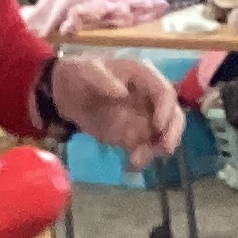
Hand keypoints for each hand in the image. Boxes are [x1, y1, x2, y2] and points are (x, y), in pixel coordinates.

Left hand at [51, 53, 185, 166]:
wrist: (64, 94)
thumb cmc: (78, 75)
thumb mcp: (85, 70)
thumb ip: (101, 78)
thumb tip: (123, 93)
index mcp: (143, 76)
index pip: (165, 92)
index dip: (166, 109)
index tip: (157, 127)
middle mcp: (149, 97)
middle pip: (173, 115)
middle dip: (172, 133)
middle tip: (163, 149)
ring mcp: (142, 118)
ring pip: (162, 136)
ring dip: (155, 150)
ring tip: (135, 161)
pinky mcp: (133, 135)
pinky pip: (145, 149)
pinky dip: (141, 159)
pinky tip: (128, 166)